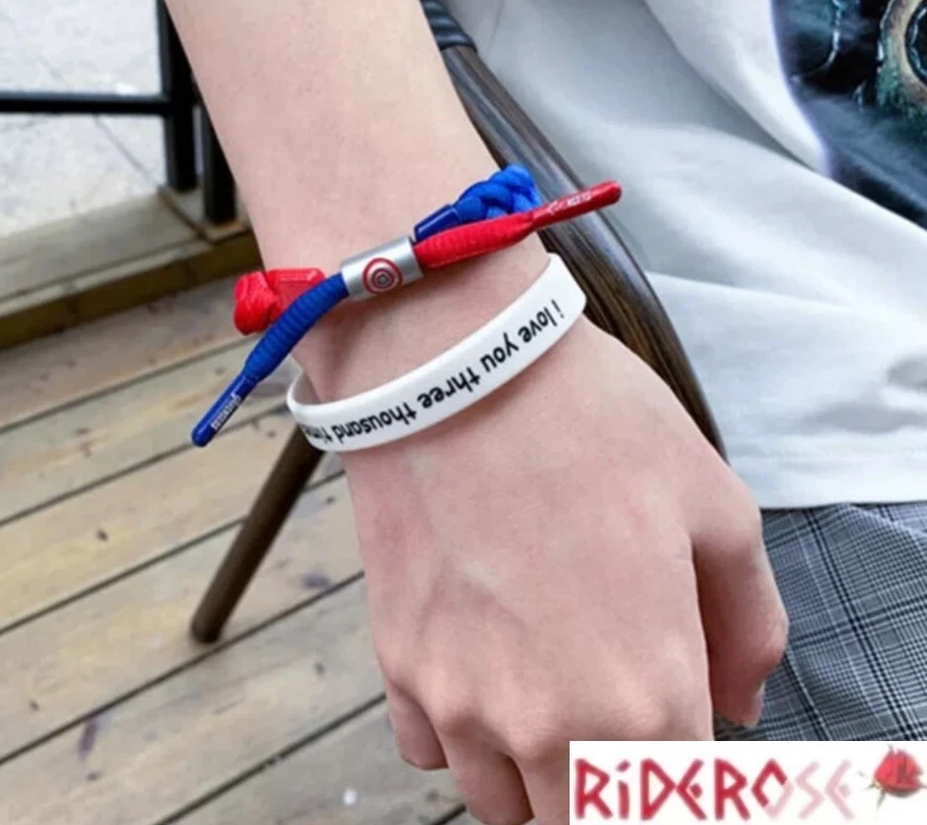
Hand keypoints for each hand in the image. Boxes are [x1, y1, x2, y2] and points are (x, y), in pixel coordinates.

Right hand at [300, 250, 787, 824]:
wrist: (453, 365)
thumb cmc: (591, 423)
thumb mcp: (714, 505)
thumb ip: (747, 623)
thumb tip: (738, 700)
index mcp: (646, 699)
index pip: (673, 810)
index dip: (682, 787)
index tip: (672, 745)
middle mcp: (545, 727)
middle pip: (582, 819)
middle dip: (611, 784)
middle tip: (616, 709)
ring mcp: (458, 701)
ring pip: (502, 801)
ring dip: (535, 769)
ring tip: (547, 684)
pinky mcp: (397, 662)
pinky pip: (429, 747)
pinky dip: (460, 730)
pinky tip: (477, 661)